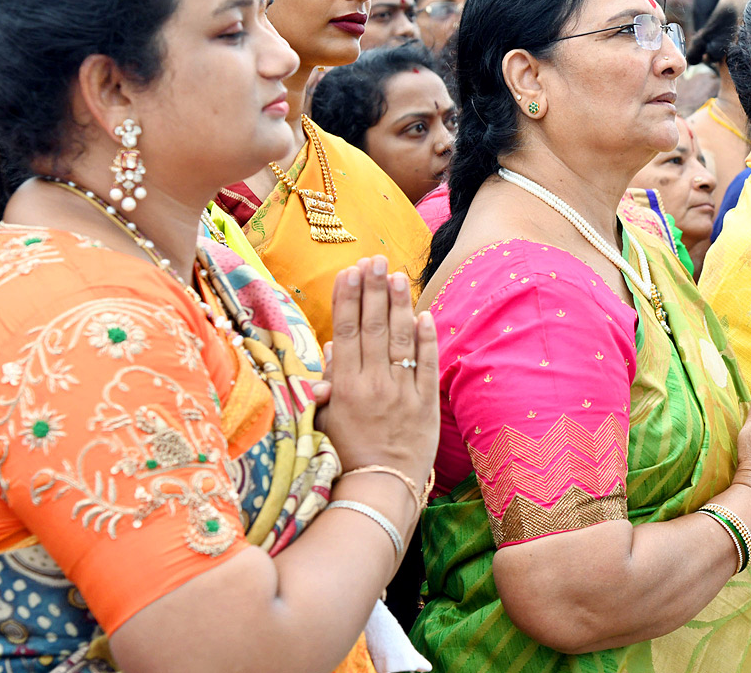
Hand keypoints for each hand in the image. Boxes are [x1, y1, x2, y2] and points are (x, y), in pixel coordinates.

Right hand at [320, 257, 439, 480]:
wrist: (379, 491)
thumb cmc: (346, 456)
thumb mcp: (324, 420)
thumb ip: (327, 382)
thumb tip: (332, 346)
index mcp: (344, 387)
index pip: (346, 332)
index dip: (348, 298)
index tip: (350, 271)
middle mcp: (373, 384)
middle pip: (372, 327)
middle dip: (373, 290)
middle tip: (375, 259)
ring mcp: (401, 392)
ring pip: (399, 340)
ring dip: (398, 305)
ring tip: (398, 275)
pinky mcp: (426, 404)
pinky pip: (426, 365)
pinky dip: (426, 339)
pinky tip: (424, 314)